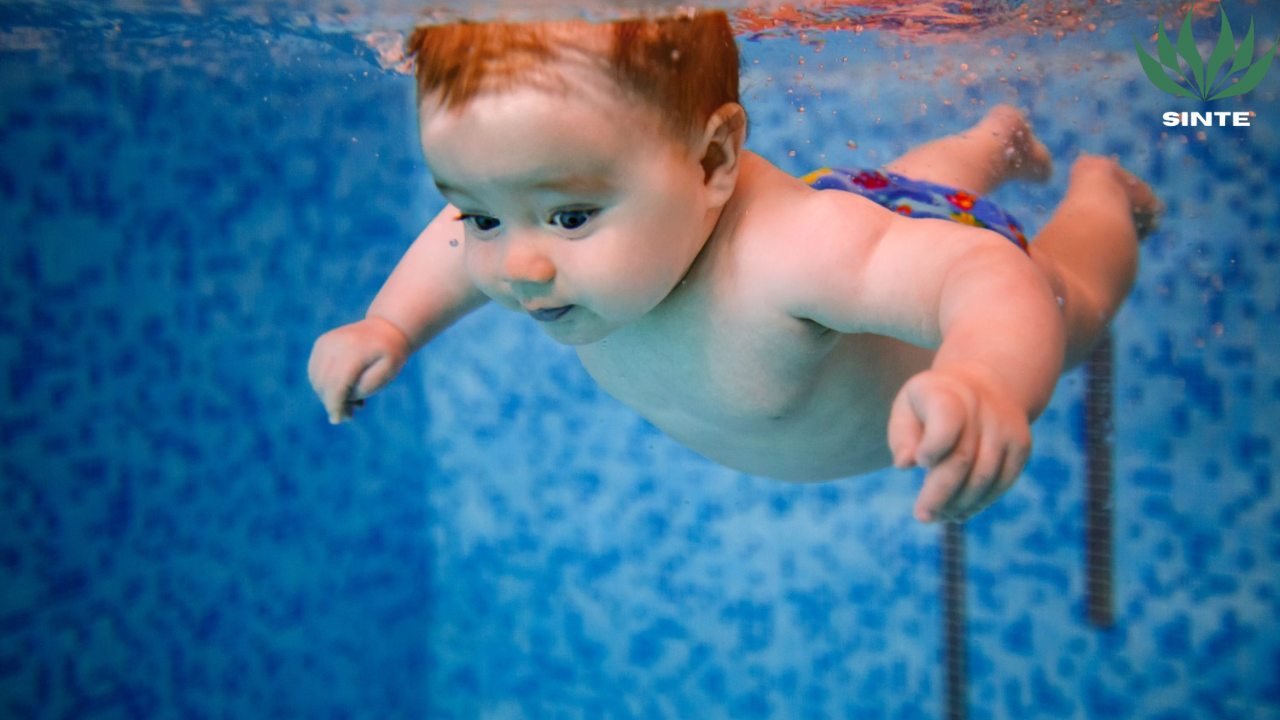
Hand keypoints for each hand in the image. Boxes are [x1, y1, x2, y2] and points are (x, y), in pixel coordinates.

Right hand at [307, 316, 411, 423]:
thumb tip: (338, 403)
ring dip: (329, 394)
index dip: (335, 404)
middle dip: (333, 402)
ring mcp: (325, 342)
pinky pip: (315, 372)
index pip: (336, 383)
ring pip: (316, 379)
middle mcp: (334, 343)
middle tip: (351, 413)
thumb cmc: (390, 355)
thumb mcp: (386, 374)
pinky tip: (345, 388)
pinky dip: (326, 384)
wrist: (386, 328)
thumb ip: (362, 389)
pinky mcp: (320, 344)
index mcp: (354, 351)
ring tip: (353, 400)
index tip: (338, 420)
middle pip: (324, 383)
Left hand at [887, 367, 1031, 522]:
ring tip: (939, 516)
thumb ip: (902, 435)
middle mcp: (982, 409)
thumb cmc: (932, 402)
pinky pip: (1003, 482)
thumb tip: (904, 464)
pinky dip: (981, 501)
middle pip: (962, 460)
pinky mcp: (1021, 445)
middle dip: (939, 494)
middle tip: (923, 516)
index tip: (921, 462)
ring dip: (960, 504)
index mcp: (947, 394)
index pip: (946, 424)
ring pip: (984, 477)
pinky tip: (961, 512)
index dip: (933, 447)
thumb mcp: (908, 406)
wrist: (983, 383)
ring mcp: (1006, 428)